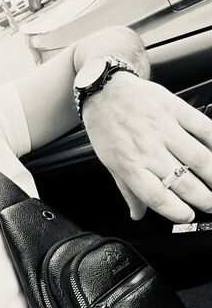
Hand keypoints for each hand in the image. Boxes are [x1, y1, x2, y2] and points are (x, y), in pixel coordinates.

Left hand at [82, 72, 211, 222]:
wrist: (105, 90)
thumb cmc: (105, 127)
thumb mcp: (109, 162)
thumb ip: (127, 190)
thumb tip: (138, 215)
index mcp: (128, 164)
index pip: (157, 197)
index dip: (177, 212)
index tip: (187, 217)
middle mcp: (146, 147)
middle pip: (183, 182)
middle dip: (204, 200)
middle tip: (210, 205)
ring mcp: (162, 127)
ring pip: (199, 159)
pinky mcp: (174, 108)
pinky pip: (203, 129)